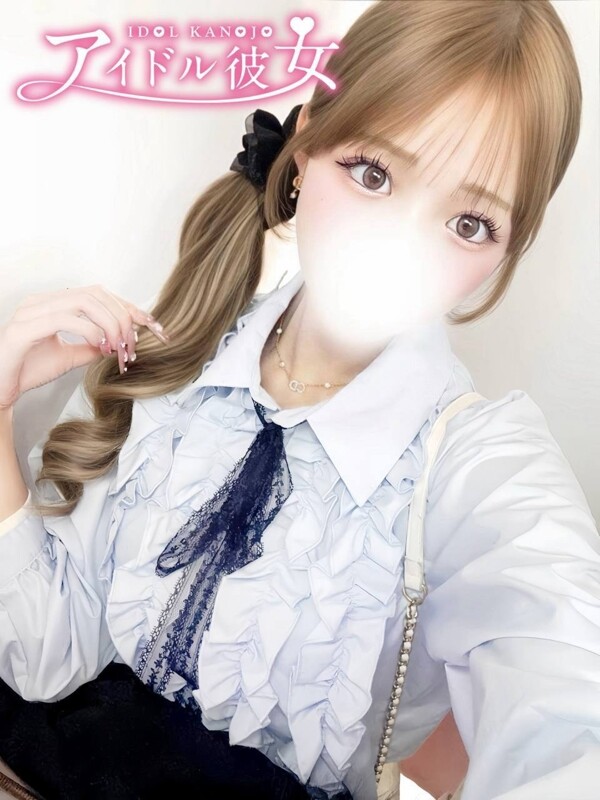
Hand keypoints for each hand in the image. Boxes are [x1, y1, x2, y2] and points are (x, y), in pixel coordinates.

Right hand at [0, 284, 169, 409]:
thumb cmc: (26, 370)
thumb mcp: (67, 358)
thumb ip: (90, 347)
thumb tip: (116, 344)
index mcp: (52, 304)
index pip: (97, 295)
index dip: (127, 307)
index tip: (150, 324)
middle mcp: (41, 301)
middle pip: (96, 294)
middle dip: (122, 316)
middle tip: (133, 343)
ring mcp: (31, 312)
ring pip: (84, 301)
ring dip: (109, 324)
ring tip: (119, 347)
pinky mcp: (24, 329)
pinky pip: (64, 319)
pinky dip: (90, 331)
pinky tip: (100, 347)